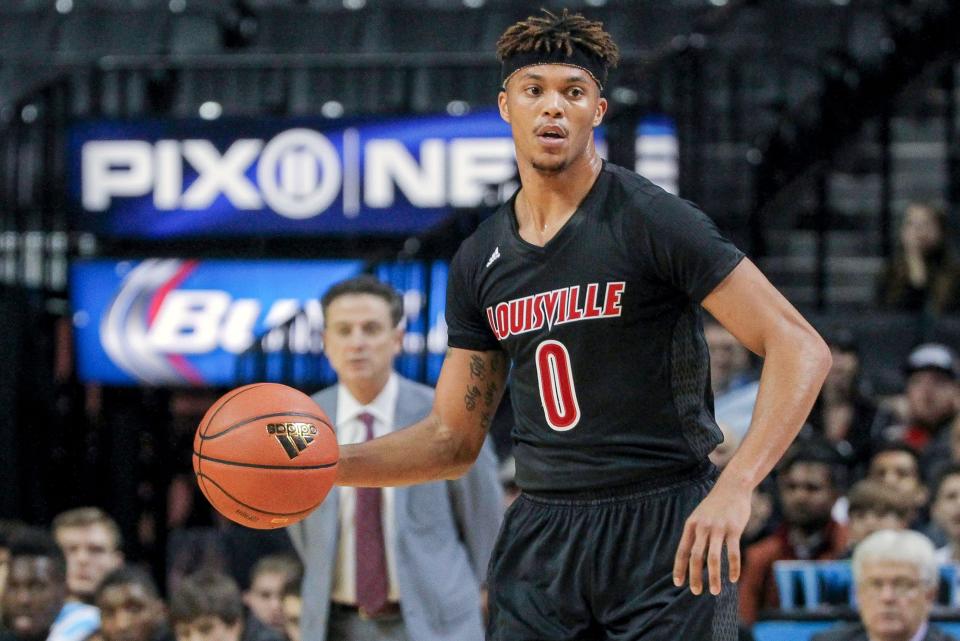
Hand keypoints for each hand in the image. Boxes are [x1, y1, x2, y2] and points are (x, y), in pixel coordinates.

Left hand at [672, 479, 750, 595]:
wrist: (732, 487)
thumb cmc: (715, 506)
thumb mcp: (699, 517)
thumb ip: (695, 534)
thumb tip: (691, 557)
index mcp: (691, 525)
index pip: (682, 550)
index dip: (679, 568)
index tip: (678, 583)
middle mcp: (702, 527)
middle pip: (695, 556)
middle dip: (694, 576)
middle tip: (696, 591)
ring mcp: (718, 528)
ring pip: (713, 557)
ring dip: (713, 576)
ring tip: (715, 591)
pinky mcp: (734, 529)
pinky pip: (732, 552)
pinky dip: (733, 567)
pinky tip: (733, 579)